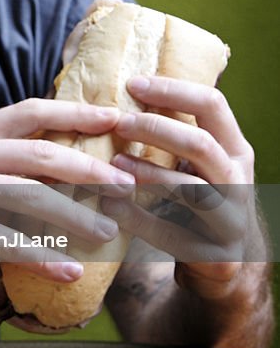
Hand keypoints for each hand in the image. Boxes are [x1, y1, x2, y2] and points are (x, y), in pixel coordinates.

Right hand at [0, 98, 134, 289]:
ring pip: (30, 196)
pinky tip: (70, 271)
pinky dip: (44, 258)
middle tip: (125, 186)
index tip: (116, 118)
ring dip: (75, 216)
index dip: (76, 114)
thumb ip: (12, 164)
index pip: (31, 112)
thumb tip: (82, 165)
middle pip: (39, 154)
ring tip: (107, 232)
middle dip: (90, 170)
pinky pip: (7, 241)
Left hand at [102, 75, 265, 299]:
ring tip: (113, 162)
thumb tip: (127, 88)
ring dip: (147, 173)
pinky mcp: (214, 255)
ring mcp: (231, 219)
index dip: (172, 90)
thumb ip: (176, 132)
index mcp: (235, 149)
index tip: (132, 84)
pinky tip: (108, 205)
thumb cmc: (198, 198)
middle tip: (119, 122)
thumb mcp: (198, 163)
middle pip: (200, 143)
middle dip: (156, 129)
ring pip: (190, 189)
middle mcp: (239, 180)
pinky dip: (137, 218)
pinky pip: (172, 235)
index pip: (212, 104)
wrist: (224, 263)